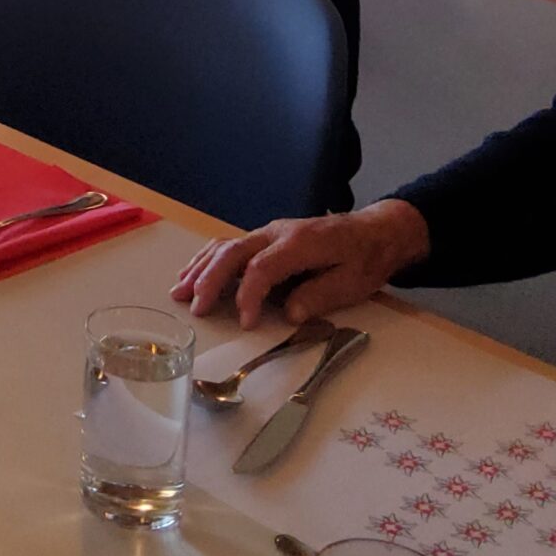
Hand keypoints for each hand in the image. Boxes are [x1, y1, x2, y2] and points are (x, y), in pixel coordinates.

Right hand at [171, 200, 431, 329]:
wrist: (376, 232)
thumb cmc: (365, 259)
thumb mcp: (352, 283)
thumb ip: (318, 296)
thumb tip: (287, 314)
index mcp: (300, 243)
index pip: (262, 268)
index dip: (248, 296)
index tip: (245, 324)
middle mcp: (277, 233)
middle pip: (233, 252)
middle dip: (210, 279)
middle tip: (195, 307)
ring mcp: (269, 232)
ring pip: (226, 245)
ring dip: (201, 268)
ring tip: (180, 290)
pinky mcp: (266, 237)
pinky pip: (230, 245)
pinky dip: (208, 259)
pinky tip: (193, 273)